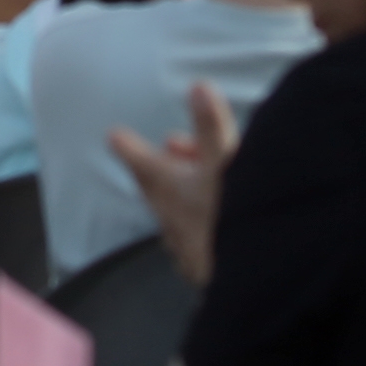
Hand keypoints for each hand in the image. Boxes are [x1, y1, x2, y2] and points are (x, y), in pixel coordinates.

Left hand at [115, 80, 243, 284]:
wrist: (251, 278)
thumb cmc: (232, 218)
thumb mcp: (226, 164)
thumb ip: (211, 127)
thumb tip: (198, 86)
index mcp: (170, 190)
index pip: (143, 162)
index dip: (130, 146)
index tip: (114, 136)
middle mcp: (171, 218)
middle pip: (158, 188)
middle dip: (164, 165)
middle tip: (175, 146)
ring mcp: (186, 246)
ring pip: (176, 212)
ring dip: (184, 191)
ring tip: (198, 179)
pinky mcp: (204, 267)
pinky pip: (194, 237)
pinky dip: (200, 219)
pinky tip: (216, 222)